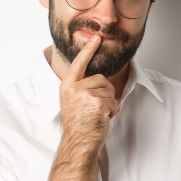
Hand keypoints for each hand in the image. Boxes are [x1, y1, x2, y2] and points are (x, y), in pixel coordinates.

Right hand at [58, 34, 118, 152]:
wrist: (79, 143)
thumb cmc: (78, 124)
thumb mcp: (73, 101)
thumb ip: (80, 87)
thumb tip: (97, 78)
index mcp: (67, 85)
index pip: (79, 63)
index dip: (88, 50)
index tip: (96, 37)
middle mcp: (74, 88)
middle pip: (100, 78)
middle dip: (104, 93)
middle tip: (94, 109)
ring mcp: (86, 95)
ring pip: (109, 90)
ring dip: (108, 103)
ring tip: (97, 115)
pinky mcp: (98, 103)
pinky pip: (113, 101)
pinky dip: (112, 111)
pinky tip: (102, 119)